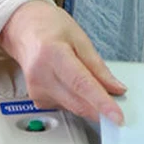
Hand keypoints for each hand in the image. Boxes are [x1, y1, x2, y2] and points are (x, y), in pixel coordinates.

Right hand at [0, 0, 126, 124]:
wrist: (25, 28)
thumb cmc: (50, 27)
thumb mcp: (80, 39)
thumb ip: (98, 67)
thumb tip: (116, 88)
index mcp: (52, 54)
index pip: (81, 84)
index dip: (101, 102)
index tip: (116, 116)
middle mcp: (41, 75)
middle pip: (78, 102)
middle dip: (101, 108)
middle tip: (118, 107)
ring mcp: (36, 90)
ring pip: (73, 107)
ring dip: (89, 103)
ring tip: (91, 82)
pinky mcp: (37, 100)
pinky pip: (66, 106)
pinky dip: (77, 100)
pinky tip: (74, 84)